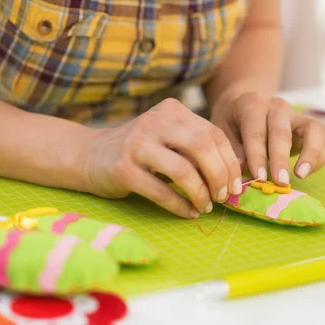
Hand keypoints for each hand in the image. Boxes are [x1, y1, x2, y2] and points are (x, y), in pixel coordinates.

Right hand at [80, 99, 241, 217]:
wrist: (89, 155)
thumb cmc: (140, 151)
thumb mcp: (169, 139)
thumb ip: (196, 150)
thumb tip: (233, 178)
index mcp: (172, 111)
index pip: (214, 134)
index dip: (230, 163)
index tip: (235, 185)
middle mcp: (155, 122)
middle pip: (202, 147)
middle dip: (219, 176)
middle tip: (223, 196)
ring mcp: (137, 144)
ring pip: (183, 171)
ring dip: (200, 194)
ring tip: (205, 206)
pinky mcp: (123, 169)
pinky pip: (161, 191)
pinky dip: (180, 206)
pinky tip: (188, 212)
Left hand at [210, 92, 324, 185]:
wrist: (246, 105)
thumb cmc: (233, 122)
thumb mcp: (223, 130)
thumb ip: (232, 148)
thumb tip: (243, 169)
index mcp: (252, 105)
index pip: (256, 131)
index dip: (257, 156)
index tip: (259, 178)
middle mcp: (277, 106)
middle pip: (282, 131)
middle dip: (280, 159)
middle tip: (280, 182)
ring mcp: (297, 115)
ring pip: (313, 129)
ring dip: (309, 154)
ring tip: (301, 175)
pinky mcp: (311, 127)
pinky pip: (323, 141)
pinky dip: (318, 158)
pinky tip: (304, 173)